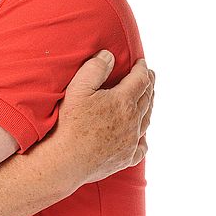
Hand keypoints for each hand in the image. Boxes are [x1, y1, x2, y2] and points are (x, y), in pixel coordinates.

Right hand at [31, 50, 153, 189]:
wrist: (67, 160)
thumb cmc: (70, 123)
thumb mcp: (77, 88)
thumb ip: (94, 69)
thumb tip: (109, 55)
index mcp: (123, 101)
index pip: (140, 80)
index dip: (142, 69)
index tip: (142, 62)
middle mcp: (133, 121)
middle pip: (147, 98)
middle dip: (148, 85)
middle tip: (149, 76)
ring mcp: (131, 141)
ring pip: (147, 121)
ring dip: (149, 107)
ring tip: (148, 99)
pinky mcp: (126, 158)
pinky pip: (141, 147)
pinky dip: (143, 139)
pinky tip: (141, 137)